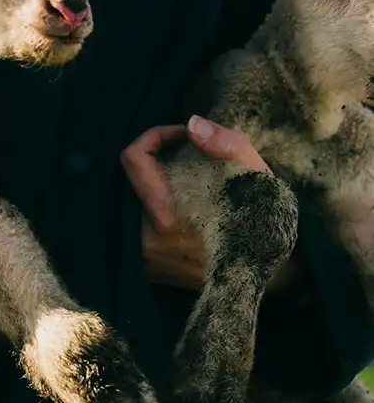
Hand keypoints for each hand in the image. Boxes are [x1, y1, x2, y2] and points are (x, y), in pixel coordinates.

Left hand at [121, 115, 274, 291]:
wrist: (270, 278)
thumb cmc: (266, 225)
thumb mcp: (260, 180)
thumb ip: (228, 146)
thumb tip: (191, 124)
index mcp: (167, 219)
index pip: (134, 160)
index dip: (155, 136)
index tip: (182, 136)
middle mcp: (146, 241)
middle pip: (132, 179)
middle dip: (158, 161)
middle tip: (190, 159)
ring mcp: (144, 256)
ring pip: (135, 198)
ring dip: (158, 183)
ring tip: (191, 184)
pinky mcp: (147, 265)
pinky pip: (139, 220)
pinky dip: (158, 205)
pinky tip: (186, 206)